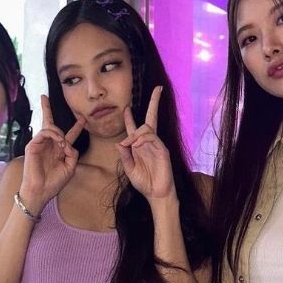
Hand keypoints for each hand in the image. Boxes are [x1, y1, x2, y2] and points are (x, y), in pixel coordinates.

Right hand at [19, 96, 85, 212]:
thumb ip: (73, 153)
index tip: (83, 118)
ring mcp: (39, 144)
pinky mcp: (32, 145)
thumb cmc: (54, 182)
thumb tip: (67, 142)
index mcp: (58, 150)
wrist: (41, 191)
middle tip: (44, 97)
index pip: (68, 135)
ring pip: (49, 127)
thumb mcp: (70, 167)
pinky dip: (53, 135)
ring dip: (59, 133)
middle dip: (46, 109)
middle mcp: (48, 145)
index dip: (76, 127)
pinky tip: (59, 142)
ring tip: (63, 143)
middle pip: (49, 123)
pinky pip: (44, 132)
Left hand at [117, 87, 175, 201]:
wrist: (156, 194)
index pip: (135, 127)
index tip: (127, 107)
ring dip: (136, 133)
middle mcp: (149, 143)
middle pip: (151, 118)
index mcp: (139, 146)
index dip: (130, 117)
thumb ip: (124, 156)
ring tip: (131, 144)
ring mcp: (157, 145)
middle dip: (155, 102)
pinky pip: (153, 138)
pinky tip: (137, 145)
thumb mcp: (128, 169)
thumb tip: (119, 143)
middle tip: (158, 88)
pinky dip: (143, 139)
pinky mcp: (163, 150)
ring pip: (147, 128)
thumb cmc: (143, 182)